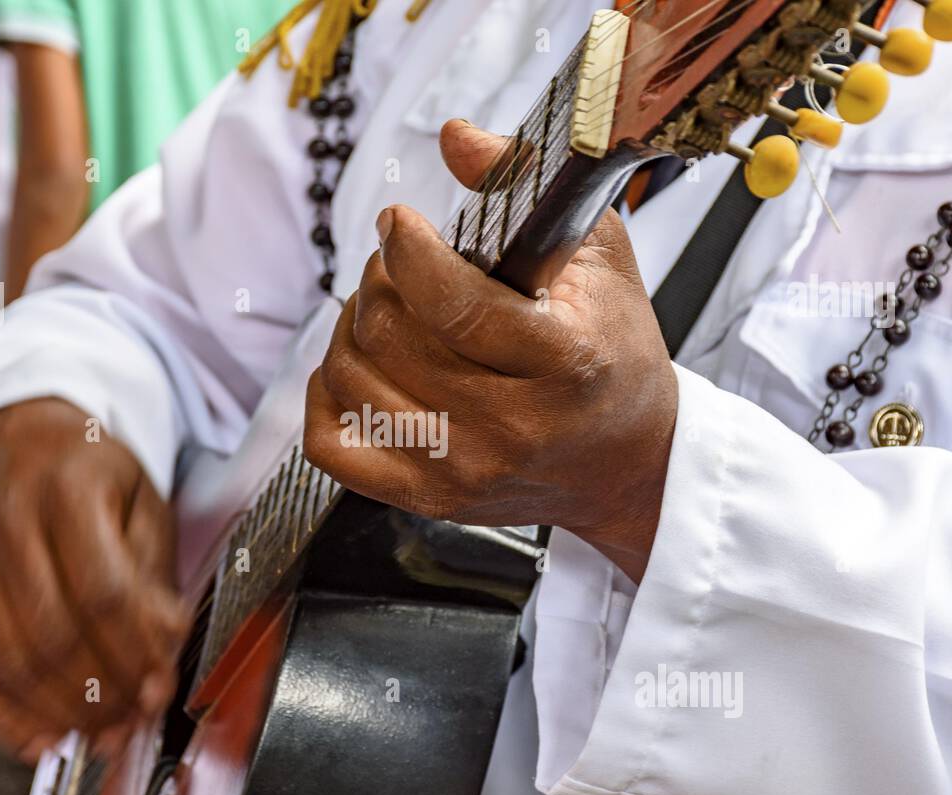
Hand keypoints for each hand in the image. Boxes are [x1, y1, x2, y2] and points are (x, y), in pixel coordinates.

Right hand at [0, 398, 182, 760]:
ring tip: (97, 735)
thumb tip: (162, 650)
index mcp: (67, 487)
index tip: (159, 688)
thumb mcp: (141, 501)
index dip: (134, 652)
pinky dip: (0, 714)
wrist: (14, 431)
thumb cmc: (88, 471)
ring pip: (6, 659)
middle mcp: (4, 518)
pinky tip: (38, 738)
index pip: (103, 591)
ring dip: (57, 714)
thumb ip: (153, 576)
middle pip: (52, 633)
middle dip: (99, 694)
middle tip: (131, 722)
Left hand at [303, 120, 677, 581]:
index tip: (399, 225)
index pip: (453, 305)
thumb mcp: (600, 259)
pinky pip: (332, 444)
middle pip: (390, 339)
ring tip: (382, 310)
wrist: (626, 465)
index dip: (406, 252)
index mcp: (565, 364)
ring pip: (353, 382)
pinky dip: (325, 395)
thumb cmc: (612, 355)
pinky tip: (355, 368)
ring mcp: (465, 472)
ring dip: (351, 329)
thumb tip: (454, 137)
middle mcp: (513, 428)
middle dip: (378, 281)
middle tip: (395, 266)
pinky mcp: (430, 500)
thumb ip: (528, 188)